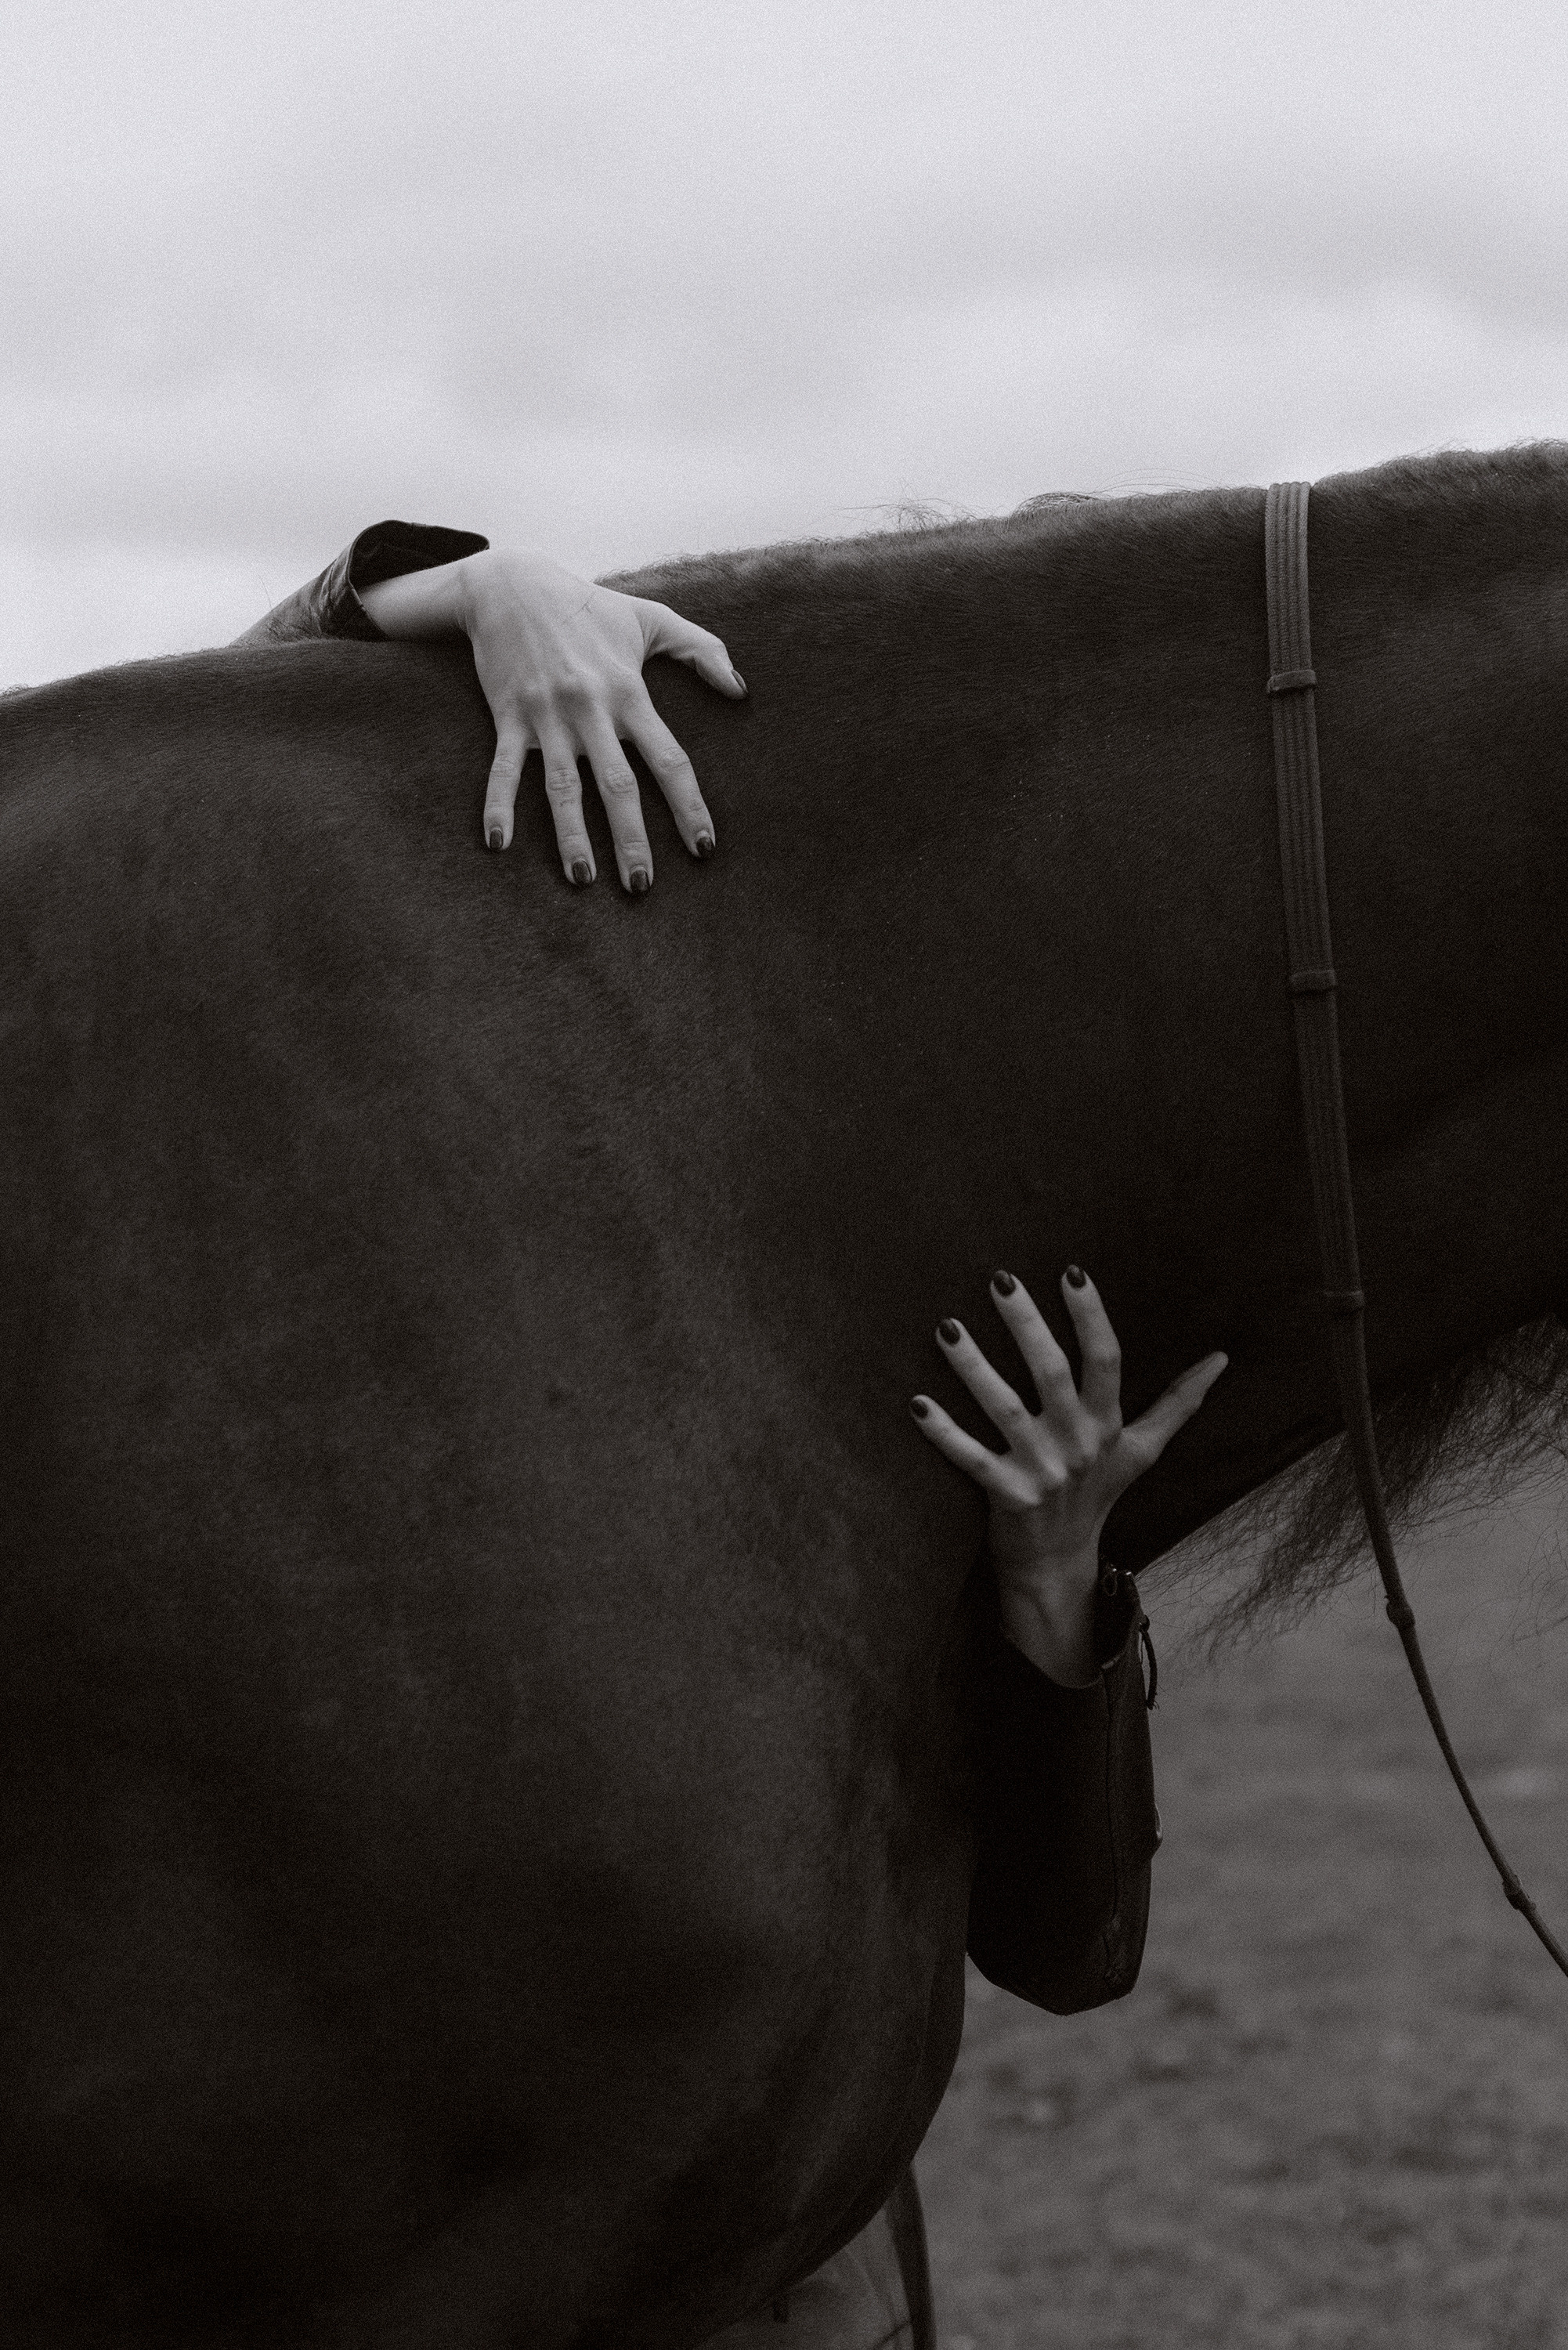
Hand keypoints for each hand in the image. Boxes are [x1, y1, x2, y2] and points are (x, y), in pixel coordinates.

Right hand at [359, 550, 746, 890]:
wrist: (513, 583)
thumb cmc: (589, 607)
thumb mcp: (651, 619)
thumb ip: (702, 649)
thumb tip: (742, 691)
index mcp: (629, 693)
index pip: (669, 759)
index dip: (689, 806)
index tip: (704, 848)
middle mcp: (590, 709)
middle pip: (617, 785)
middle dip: (632, 838)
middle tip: (642, 886)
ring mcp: (546, 716)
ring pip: (561, 786)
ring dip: (571, 835)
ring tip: (582, 879)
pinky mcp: (507, 715)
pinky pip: (502, 768)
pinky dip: (498, 805)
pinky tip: (500, 845)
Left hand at [911, 1267, 1226, 1683]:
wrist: (1059, 1562)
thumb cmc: (1097, 1492)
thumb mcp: (1141, 1449)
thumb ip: (1178, 1403)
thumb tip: (1222, 1358)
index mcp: (1106, 1424)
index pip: (1105, 1360)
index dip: (1090, 1317)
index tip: (1071, 1273)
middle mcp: (1076, 1444)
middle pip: (1052, 1373)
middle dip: (1025, 1324)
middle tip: (999, 1278)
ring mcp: (1041, 1471)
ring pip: (1004, 1410)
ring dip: (973, 1369)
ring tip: (946, 1328)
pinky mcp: (1006, 1496)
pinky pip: (970, 1459)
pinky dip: (943, 1434)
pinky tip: (915, 1404)